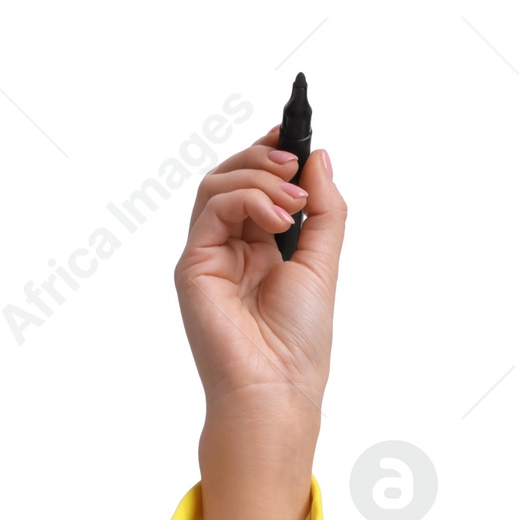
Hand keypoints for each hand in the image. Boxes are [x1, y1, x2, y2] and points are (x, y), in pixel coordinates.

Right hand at [175, 122, 345, 421]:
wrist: (275, 388)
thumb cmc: (299, 342)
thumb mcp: (324, 265)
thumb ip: (325, 211)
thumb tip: (320, 157)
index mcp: (263, 250)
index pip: (260, 186)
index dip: (275, 154)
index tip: (297, 130)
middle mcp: (232, 248)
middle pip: (233, 176)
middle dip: (266, 158)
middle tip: (296, 162)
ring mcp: (209, 254)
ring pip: (217, 184)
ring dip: (258, 176)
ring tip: (293, 198)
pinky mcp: (193, 263)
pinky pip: (212, 208)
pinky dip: (247, 199)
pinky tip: (278, 218)